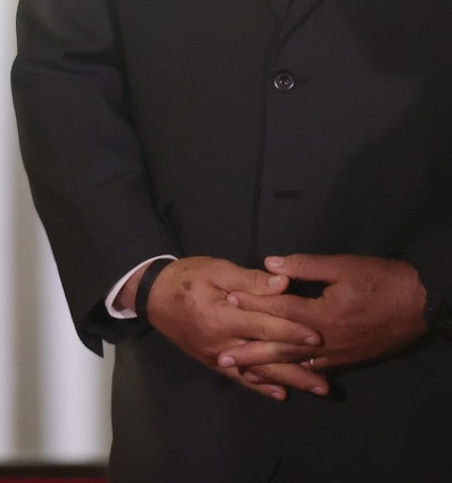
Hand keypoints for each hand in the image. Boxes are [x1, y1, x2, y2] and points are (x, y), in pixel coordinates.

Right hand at [142, 255, 322, 399]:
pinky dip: (260, 386)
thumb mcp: (216, 269)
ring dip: (288, 381)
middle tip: (328, 380)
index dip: (293, 331)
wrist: (151, 295)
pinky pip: (238, 378)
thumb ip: (250, 280)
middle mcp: (221, 341)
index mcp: (222, 315)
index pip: (265, 325)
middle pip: (267, 355)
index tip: (319, 337)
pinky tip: (280, 394)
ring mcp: (216, 355)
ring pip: (257, 371)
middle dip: (299, 367)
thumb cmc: (186, 277)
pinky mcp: (211, 361)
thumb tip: (283, 284)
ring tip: (316, 389)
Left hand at [224, 253, 428, 375]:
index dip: (251, 305)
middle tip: (222, 358)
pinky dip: (297, 376)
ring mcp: (337, 354)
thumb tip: (269, 264)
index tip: (227, 303)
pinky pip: (317, 371)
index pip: (278, 310)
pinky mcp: (348, 360)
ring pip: (297, 364)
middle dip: (250, 352)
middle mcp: (325, 339)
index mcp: (321, 314)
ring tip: (244, 375)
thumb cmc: (382, 281)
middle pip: (280, 347)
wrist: (421, 305)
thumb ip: (304, 266)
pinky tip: (283, 380)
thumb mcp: (343, 266)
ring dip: (269, 369)